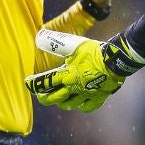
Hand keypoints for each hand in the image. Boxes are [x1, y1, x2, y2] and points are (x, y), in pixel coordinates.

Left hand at [25, 30, 144, 111]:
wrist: (116, 61)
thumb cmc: (94, 52)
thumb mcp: (74, 45)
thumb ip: (58, 44)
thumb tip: (41, 38)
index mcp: (66, 75)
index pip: (44, 82)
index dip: (33, 84)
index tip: (27, 83)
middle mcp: (73, 88)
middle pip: (53, 98)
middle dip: (44, 98)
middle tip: (40, 95)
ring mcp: (85, 95)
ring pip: (68, 105)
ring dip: (61, 102)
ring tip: (58, 99)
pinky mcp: (97, 98)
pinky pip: (85, 107)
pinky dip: (81, 106)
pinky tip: (79, 102)